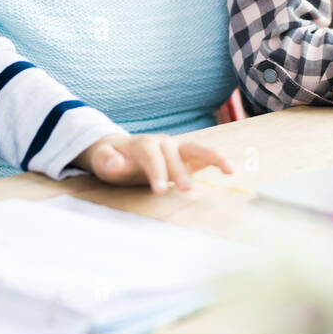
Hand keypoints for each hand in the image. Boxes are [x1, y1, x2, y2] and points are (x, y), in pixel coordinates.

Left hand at [76, 134, 233, 194]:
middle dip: (181, 170)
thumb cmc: (113, 160)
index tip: (160, 190)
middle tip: (187, 190)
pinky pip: (204, 156)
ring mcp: (176, 148)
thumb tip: (116, 162)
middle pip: (174, 153)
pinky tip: (229, 170)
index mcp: (142, 144)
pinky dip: (217, 160)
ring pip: (196, 148)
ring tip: (228, 169)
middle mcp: (162, 143)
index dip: (156, 171)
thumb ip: (107, 161)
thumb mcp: (103, 162)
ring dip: (212, 156)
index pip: (151, 155)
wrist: (122, 152)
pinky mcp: (186, 156)